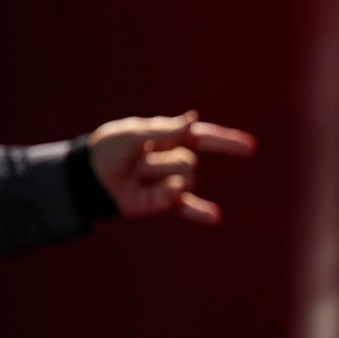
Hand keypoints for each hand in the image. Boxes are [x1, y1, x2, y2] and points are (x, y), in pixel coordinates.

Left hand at [88, 110, 256, 223]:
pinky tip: (216, 217)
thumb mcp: (133, 134)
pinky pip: (185, 207)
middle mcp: (174, 160)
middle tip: (136, 164)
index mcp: (168, 138)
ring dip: (159, 179)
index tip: (251, 147)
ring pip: (183, 181)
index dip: (226, 142)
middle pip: (188, 161)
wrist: (87, 179)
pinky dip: (200, 213)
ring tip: (137, 179)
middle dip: (164, 162)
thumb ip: (165, 130)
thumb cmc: (107, 151)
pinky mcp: (165, 204)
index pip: (203, 138)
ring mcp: (172, 183)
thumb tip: (194, 121)